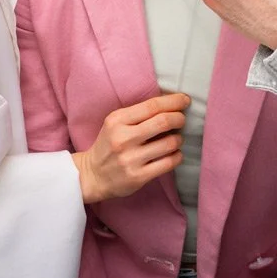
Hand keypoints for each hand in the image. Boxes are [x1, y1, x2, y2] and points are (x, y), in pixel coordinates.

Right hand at [71, 92, 189, 202]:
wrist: (92, 175)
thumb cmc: (109, 143)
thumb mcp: (116, 122)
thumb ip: (138, 114)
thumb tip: (170, 104)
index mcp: (118, 120)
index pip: (152, 106)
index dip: (173, 101)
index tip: (184, 100)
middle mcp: (124, 138)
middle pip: (163, 122)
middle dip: (179, 118)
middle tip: (182, 119)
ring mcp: (131, 159)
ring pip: (169, 143)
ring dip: (179, 139)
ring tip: (176, 138)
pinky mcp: (138, 177)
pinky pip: (168, 163)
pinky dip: (177, 156)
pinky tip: (175, 153)